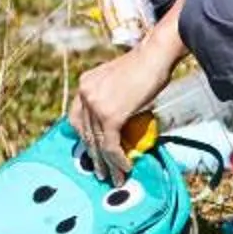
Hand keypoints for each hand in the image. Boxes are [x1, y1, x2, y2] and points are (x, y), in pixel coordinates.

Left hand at [70, 37, 175, 181]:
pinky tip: (125, 168)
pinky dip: (117, 159)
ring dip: (107, 164)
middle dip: (94, 156)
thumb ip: (112, 99)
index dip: (85, 138)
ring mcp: (95, 104)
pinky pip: (110, 144)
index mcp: (85, 84)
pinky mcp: (110, 115)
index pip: (76, 117)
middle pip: (85, 133)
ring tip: (114, 178)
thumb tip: (117, 122)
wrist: (156, 55)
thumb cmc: (146, 66)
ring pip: (97, 142)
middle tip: (102, 172)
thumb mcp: (120, 82)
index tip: (92, 152)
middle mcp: (85, 93)